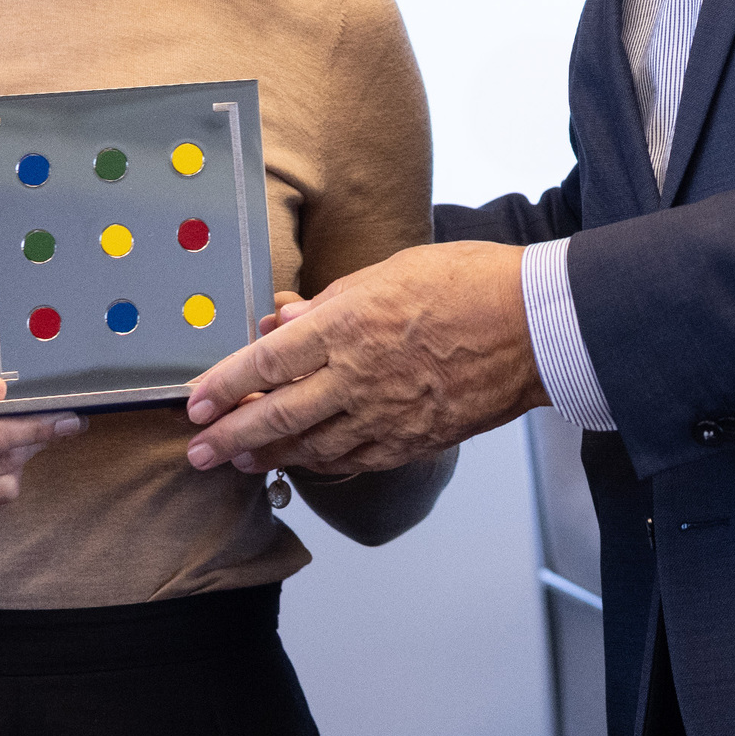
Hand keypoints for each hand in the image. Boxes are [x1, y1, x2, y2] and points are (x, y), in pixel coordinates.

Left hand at [183, 242, 546, 477]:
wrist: (539, 327)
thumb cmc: (474, 284)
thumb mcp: (393, 270)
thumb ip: (332, 301)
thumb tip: (283, 320)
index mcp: (349, 324)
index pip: (266, 362)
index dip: (224, 385)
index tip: (195, 401)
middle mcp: (359, 375)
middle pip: (276, 415)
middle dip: (229, 436)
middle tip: (198, 451)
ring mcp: (386, 415)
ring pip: (310, 446)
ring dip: (268, 456)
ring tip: (240, 460)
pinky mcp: (413, 439)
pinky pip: (354, 460)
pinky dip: (321, 464)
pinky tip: (304, 463)